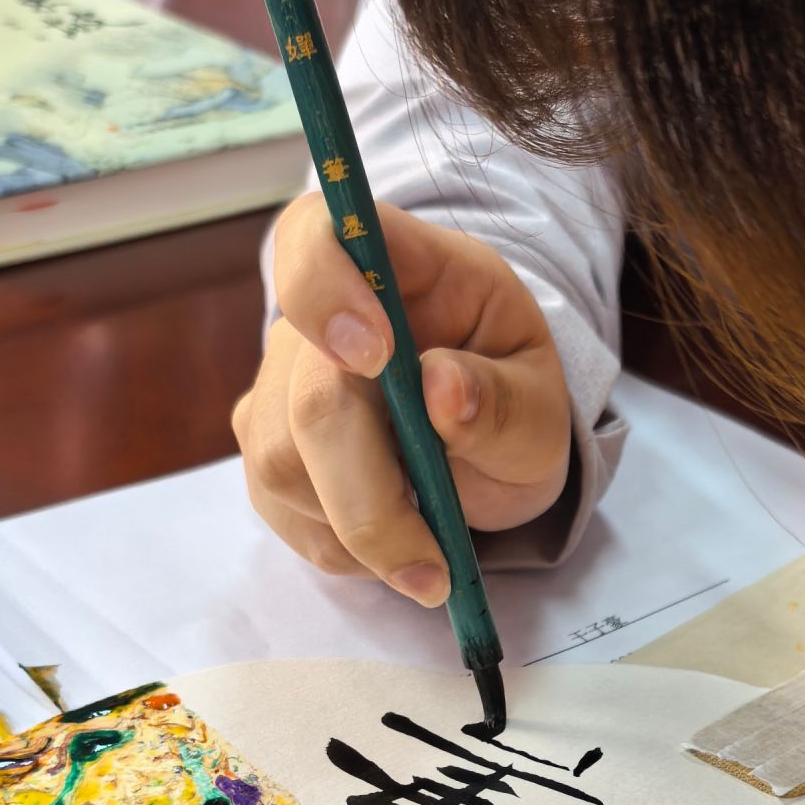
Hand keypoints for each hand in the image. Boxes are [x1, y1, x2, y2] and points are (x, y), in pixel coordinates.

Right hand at [235, 192, 572, 601]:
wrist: (488, 432)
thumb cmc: (510, 396)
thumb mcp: (540, 401)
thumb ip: (501, 397)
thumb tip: (442, 389)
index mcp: (398, 267)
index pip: (315, 237)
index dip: (325, 291)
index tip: (375, 358)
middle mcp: (318, 318)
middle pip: (308, 400)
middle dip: (372, 497)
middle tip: (434, 566)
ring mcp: (277, 384)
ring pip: (284, 467)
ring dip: (364, 530)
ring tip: (430, 548)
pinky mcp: (265, 449)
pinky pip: (283, 511)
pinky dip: (343, 547)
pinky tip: (392, 538)